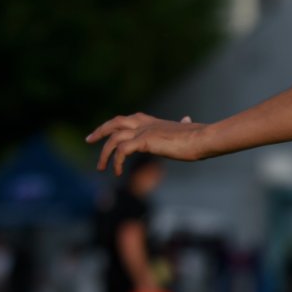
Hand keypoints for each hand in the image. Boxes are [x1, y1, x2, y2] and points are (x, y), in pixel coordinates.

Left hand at [87, 112, 208, 173]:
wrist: (202, 139)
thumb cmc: (197, 137)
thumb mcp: (186, 129)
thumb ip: (182, 125)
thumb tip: (187, 119)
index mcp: (152, 121)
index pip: (126, 119)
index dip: (114, 126)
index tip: (105, 133)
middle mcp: (144, 123)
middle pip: (114, 123)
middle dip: (100, 131)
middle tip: (88, 140)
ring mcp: (143, 131)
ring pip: (113, 138)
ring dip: (104, 153)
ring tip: (101, 167)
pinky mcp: (144, 141)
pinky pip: (122, 151)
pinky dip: (116, 162)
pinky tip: (118, 172)